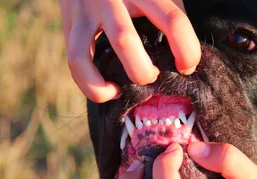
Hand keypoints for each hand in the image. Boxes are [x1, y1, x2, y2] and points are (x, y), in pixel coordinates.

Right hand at [58, 0, 200, 102]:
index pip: (172, 21)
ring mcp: (85, 11)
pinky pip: (75, 63)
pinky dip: (92, 86)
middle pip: (124, 41)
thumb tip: (186, 57)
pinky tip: (111, 90)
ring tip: (126, 89)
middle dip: (142, 71)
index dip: (187, 52)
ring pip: (87, 54)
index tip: (187, 67)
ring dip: (102, 81)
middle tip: (153, 76)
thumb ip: (171, 16)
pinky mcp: (70, 25)